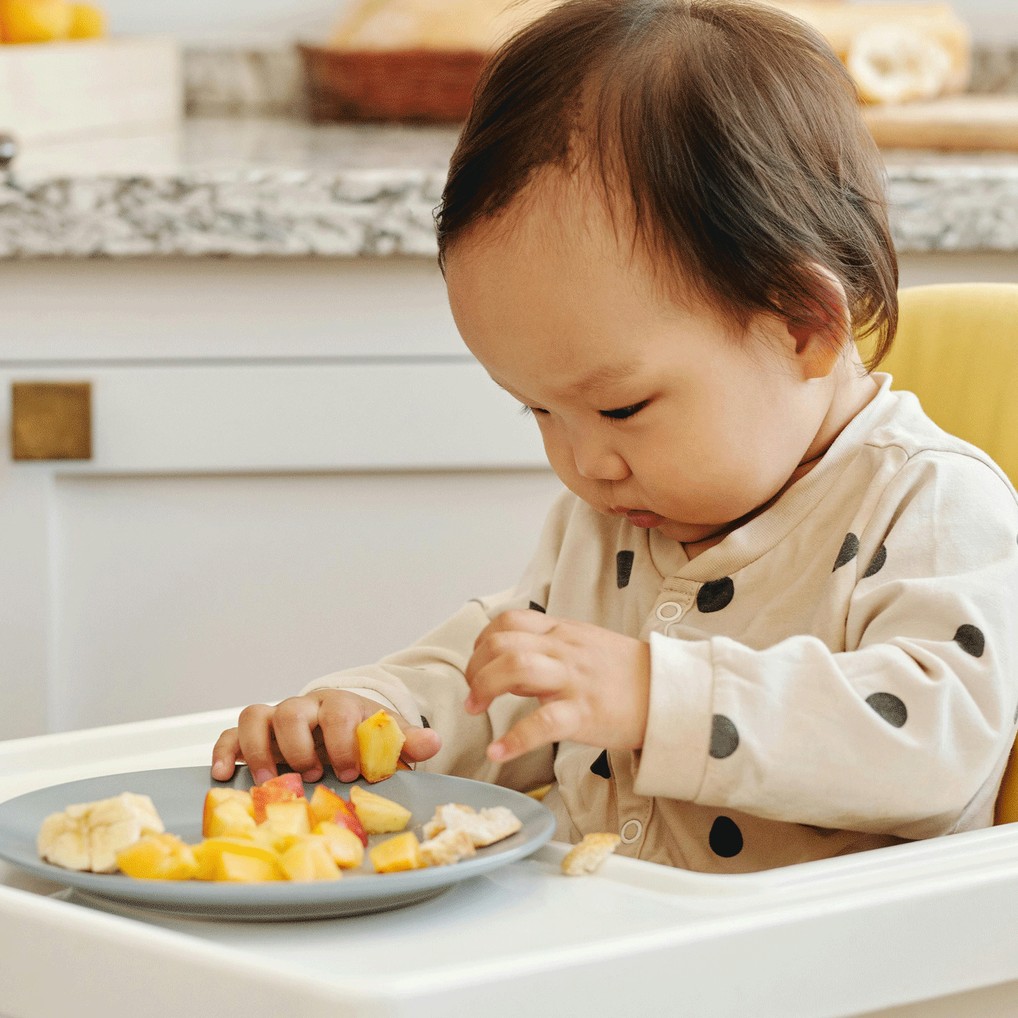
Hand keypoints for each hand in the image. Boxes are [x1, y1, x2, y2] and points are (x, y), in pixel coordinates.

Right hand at [210, 689, 440, 783]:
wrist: (343, 731)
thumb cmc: (364, 738)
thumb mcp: (388, 739)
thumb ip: (406, 741)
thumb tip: (433, 742)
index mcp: (340, 705)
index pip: (337, 712)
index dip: (342, 741)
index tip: (350, 772)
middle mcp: (305, 708)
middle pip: (292, 710)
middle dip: (298, 746)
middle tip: (312, 776)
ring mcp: (276, 720)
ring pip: (256, 715)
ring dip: (260, 750)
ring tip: (270, 782)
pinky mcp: (254, 736)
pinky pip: (230, 734)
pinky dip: (224, 751)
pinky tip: (224, 775)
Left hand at [465, 610, 650, 763]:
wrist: (671, 694)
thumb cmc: (626, 674)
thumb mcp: (585, 646)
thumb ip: (549, 649)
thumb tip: (511, 665)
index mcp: (563, 632)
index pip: (509, 621)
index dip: (483, 641)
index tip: (478, 665)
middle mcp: (564, 650)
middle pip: (503, 642)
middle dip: (475, 667)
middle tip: (473, 693)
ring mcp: (574, 680)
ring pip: (515, 667)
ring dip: (484, 688)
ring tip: (476, 710)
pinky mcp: (584, 713)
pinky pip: (542, 723)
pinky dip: (513, 740)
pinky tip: (497, 752)